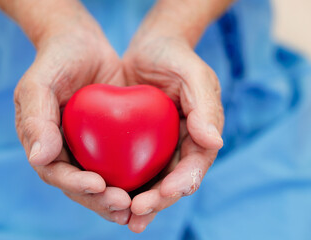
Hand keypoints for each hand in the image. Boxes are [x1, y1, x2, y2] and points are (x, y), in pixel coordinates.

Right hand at [13, 4, 130, 224]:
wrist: (82, 44)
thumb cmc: (56, 61)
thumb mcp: (38, 84)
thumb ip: (36, 119)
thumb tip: (39, 158)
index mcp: (42, 144)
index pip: (55, 173)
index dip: (75, 184)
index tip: (99, 185)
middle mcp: (64, 151)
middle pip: (80, 186)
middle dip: (101, 200)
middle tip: (124, 205)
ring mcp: (87, 149)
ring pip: (102, 183)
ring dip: (117, 200)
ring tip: (137, 208)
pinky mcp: (109, 142)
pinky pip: (120, 165)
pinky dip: (132, 180)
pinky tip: (150, 187)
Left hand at [123, 32, 223, 231]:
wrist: (150, 48)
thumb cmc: (174, 57)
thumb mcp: (194, 73)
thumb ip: (206, 106)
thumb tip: (214, 142)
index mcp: (201, 134)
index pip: (195, 165)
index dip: (181, 182)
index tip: (164, 192)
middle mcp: (182, 145)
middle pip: (173, 181)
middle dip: (158, 201)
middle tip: (136, 214)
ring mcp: (161, 147)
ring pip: (153, 181)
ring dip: (141, 203)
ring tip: (124, 218)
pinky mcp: (139, 144)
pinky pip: (133, 168)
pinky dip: (124, 184)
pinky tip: (107, 196)